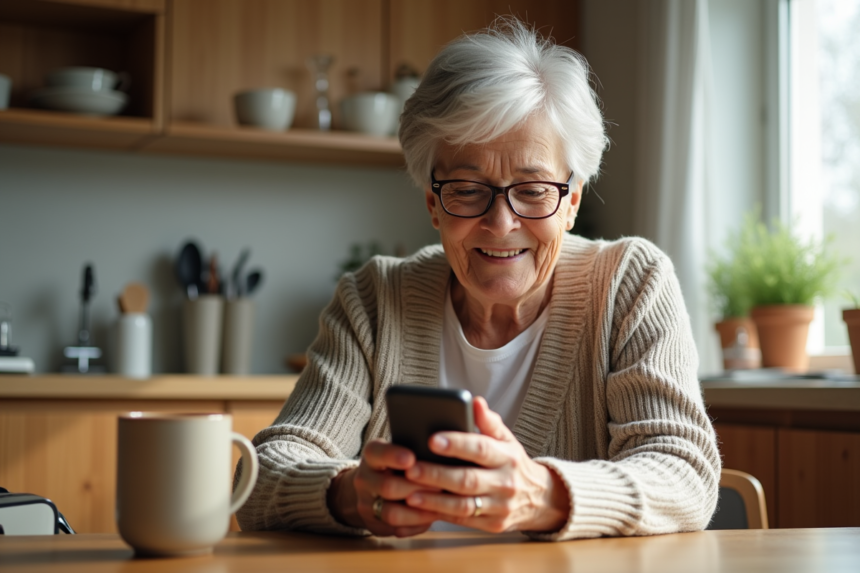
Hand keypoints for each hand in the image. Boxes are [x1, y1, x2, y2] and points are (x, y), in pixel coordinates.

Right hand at [327, 439, 441, 536]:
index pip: (377, 453)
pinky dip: (417, 524)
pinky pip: (397, 529)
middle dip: (417, 488)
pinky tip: (432, 516)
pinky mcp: (375, 524)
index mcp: (371, 456)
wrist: (371, 489)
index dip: (393, 456)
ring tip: (440, 505)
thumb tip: (441, 449)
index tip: (411, 458)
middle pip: (388, 486)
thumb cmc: (395, 465)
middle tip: (441, 486)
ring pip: (392, 513)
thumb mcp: (398, 450)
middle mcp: (364, 479)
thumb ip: (414, 449)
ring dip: (419, 511)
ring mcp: (367, 504)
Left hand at [402, 397, 570, 532]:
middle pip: (468, 479)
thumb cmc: (512, 463)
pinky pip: (463, 521)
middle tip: (411, 468)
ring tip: (409, 492)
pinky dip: (440, 514)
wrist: (539, 498)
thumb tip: (475, 401)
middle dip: (437, 474)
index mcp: (508, 456)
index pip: (481, 448)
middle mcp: (505, 482)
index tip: (432, 439)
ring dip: (434, 500)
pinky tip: (421, 507)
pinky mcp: (493, 525)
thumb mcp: (507, 440)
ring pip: (464, 505)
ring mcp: (500, 506)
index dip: (457, 444)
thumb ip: (488, 422)